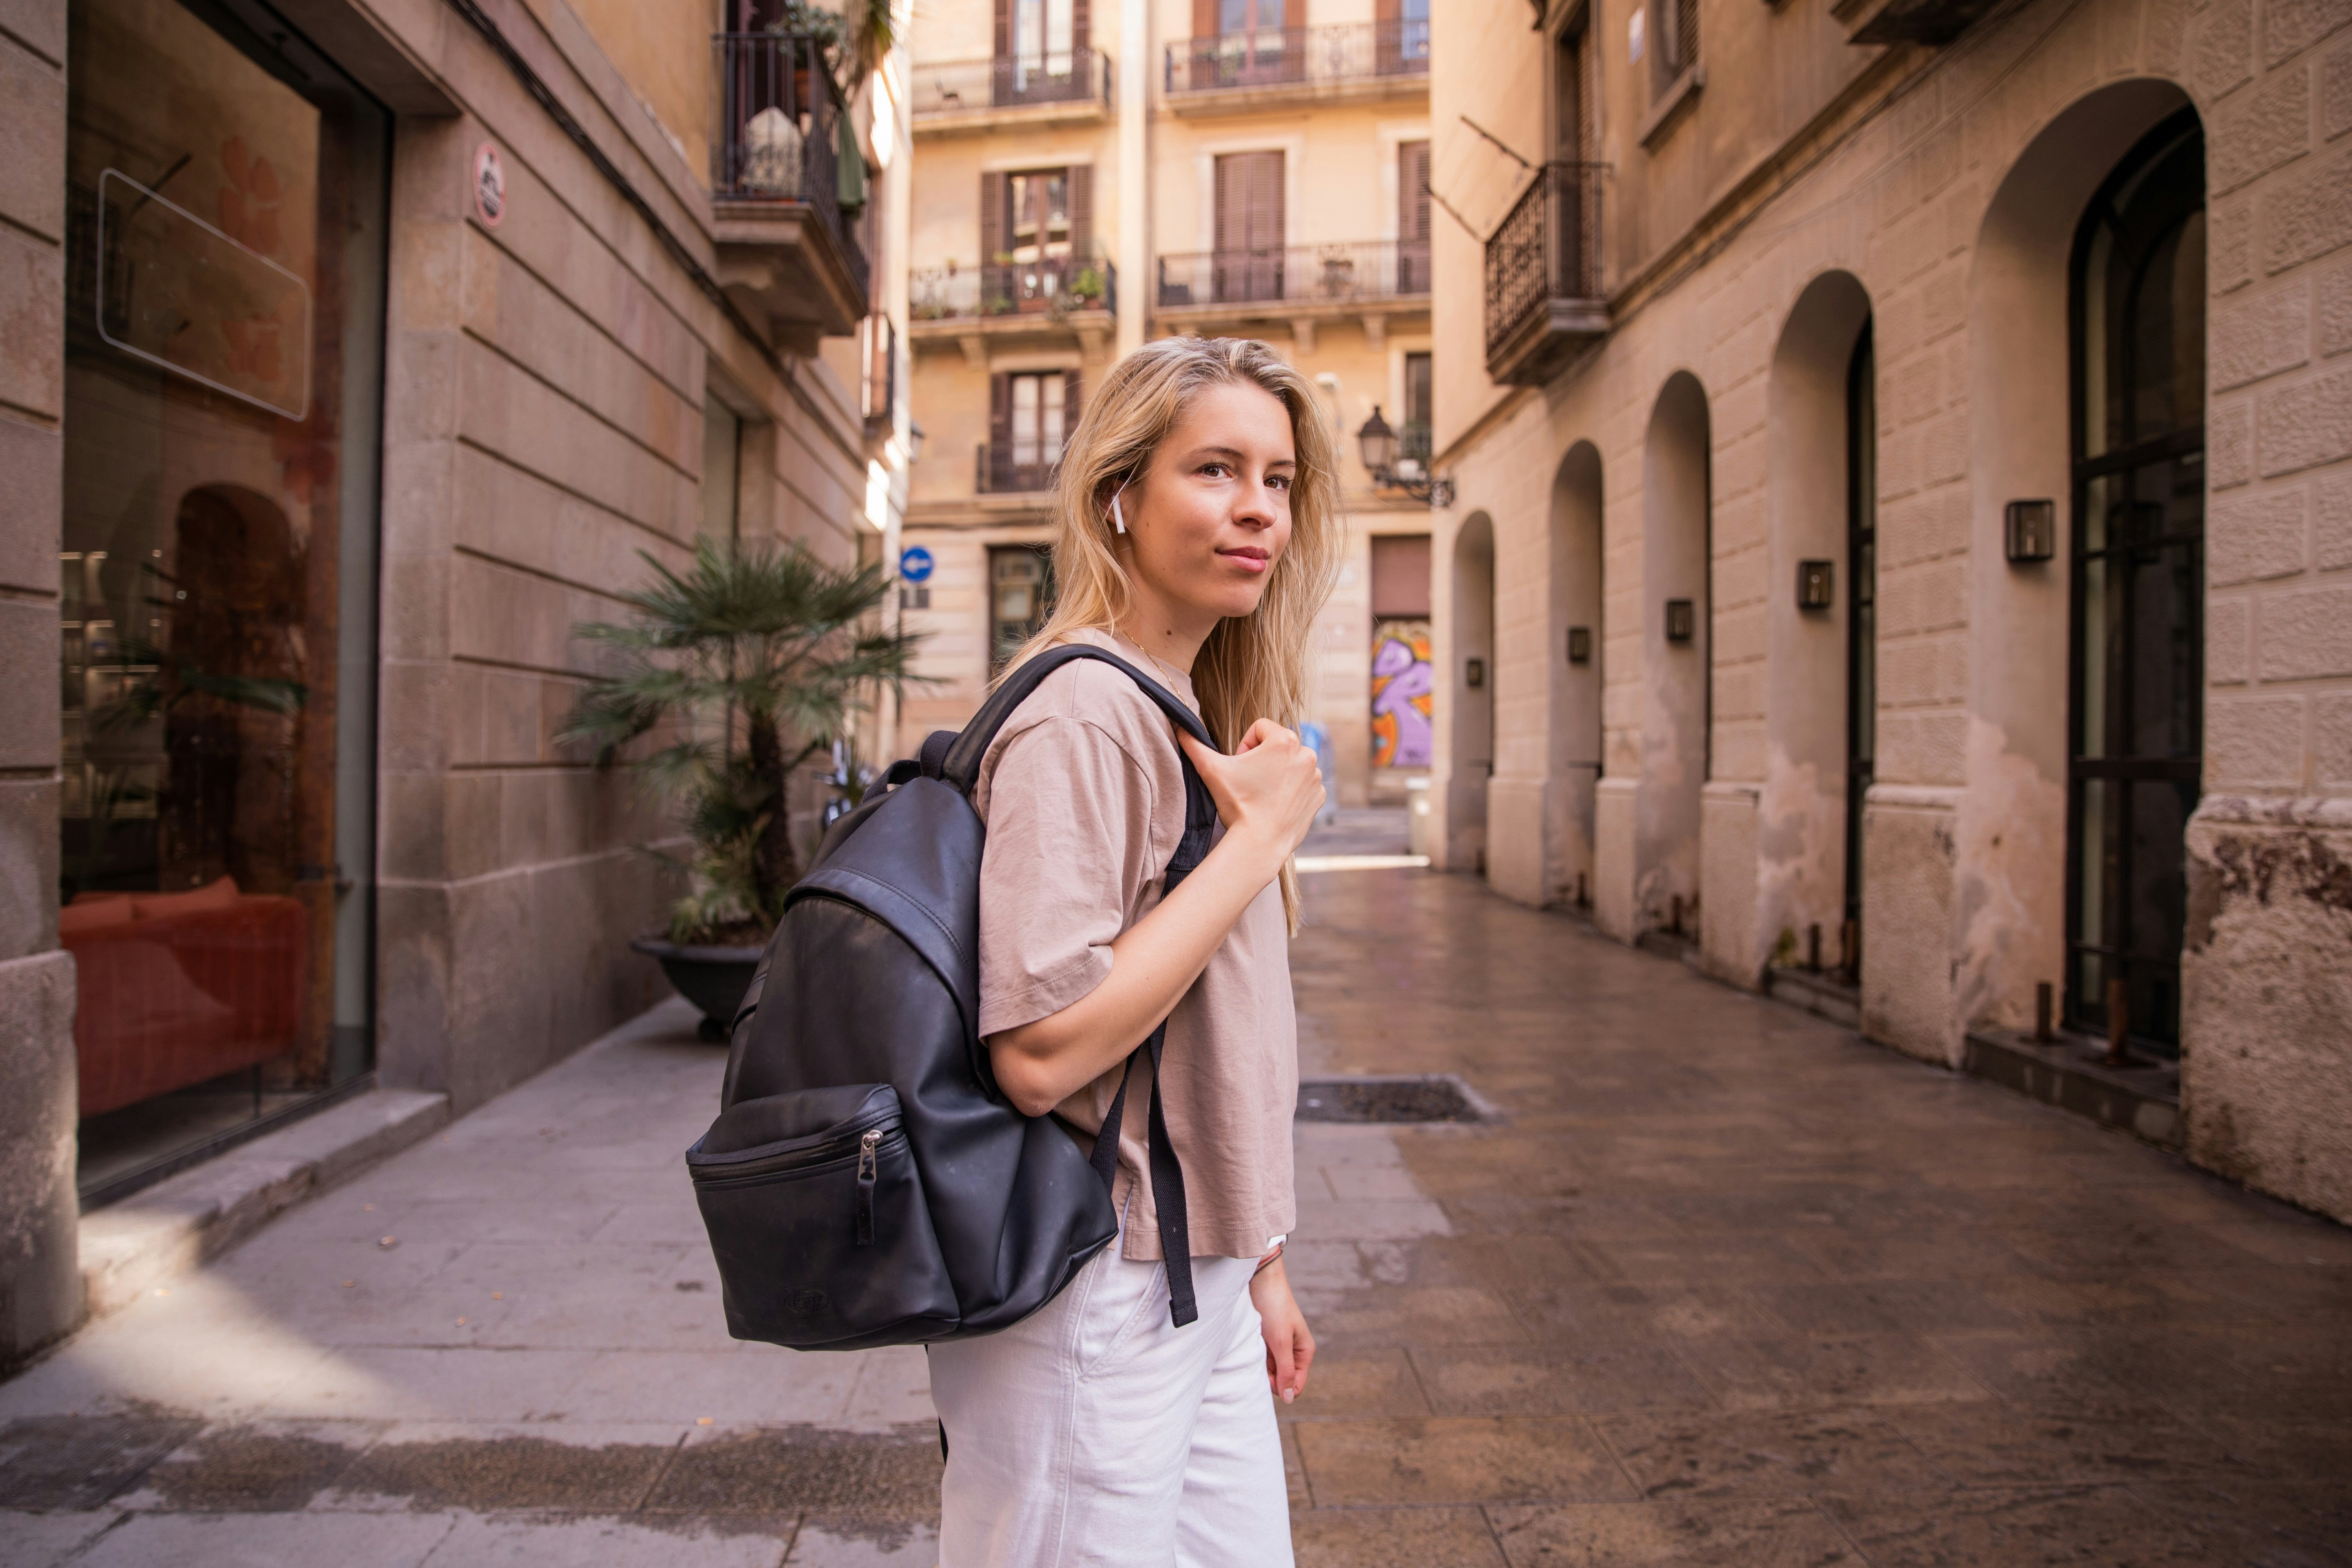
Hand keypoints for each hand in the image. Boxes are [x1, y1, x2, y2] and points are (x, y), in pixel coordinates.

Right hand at [1177, 721, 1323, 868]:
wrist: (1259, 844)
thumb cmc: (1238, 804)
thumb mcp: (1211, 769)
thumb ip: (1194, 744)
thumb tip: (1179, 727)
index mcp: (1285, 740)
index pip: (1260, 728)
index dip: (1244, 745)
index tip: (1240, 767)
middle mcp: (1307, 754)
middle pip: (1276, 746)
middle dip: (1262, 759)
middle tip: (1249, 782)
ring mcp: (1315, 777)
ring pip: (1290, 764)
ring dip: (1277, 773)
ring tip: (1262, 795)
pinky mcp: (1318, 796)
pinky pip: (1302, 784)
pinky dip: (1290, 791)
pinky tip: (1275, 805)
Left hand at [1250, 1255, 1313, 1403]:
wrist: (1261, 1280)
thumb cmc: (1274, 1308)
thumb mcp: (1280, 1343)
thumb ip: (1285, 1372)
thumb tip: (1290, 1399)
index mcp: (1304, 1352)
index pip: (1296, 1386)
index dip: (1281, 1387)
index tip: (1267, 1374)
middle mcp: (1293, 1352)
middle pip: (1281, 1380)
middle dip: (1269, 1375)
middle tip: (1260, 1356)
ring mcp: (1279, 1346)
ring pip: (1270, 1370)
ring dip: (1260, 1364)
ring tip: (1255, 1346)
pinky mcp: (1267, 1340)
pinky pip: (1261, 1359)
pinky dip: (1255, 1356)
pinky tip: (1251, 1344)